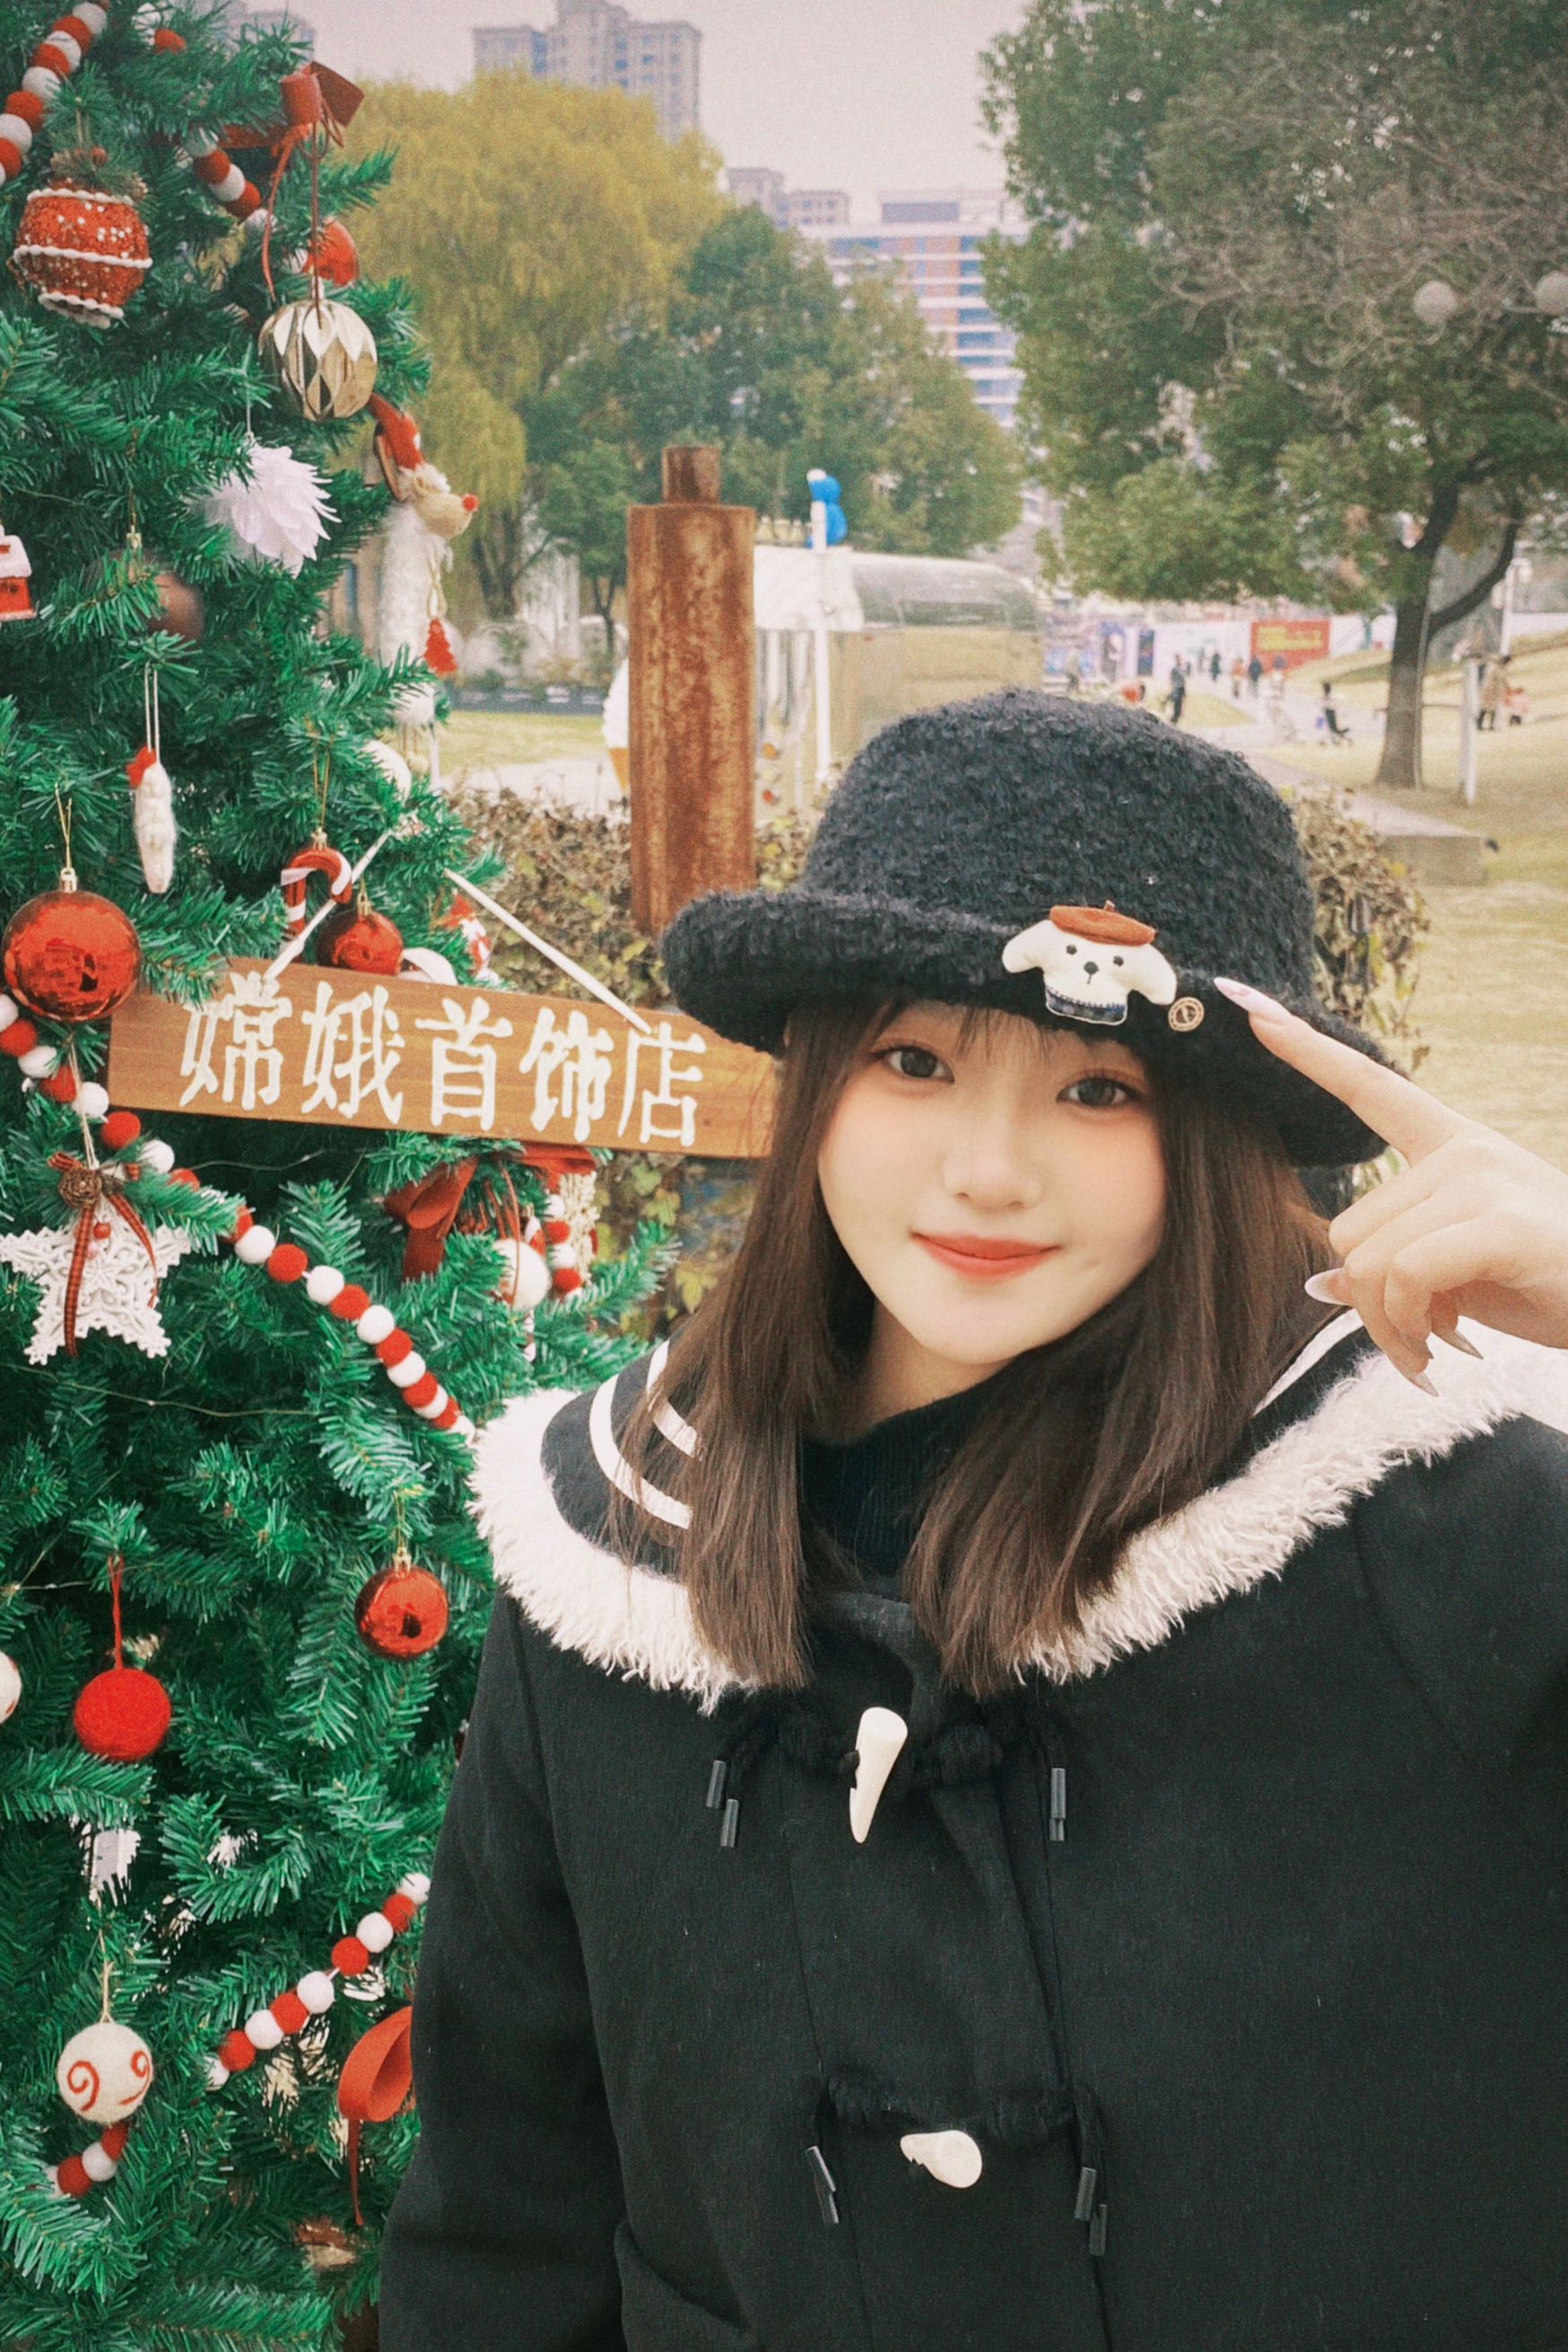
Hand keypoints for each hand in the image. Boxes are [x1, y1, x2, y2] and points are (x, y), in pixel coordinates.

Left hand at [1214, 978, 1567, 1387]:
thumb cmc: (1546, 1283)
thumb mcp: (1457, 1272)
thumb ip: (1394, 1265)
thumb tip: (1324, 1284)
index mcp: (1453, 1146)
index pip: (1369, 1087)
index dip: (1305, 1051)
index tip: (1248, 1007)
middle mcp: (1464, 1150)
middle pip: (1348, 1228)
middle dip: (1368, 1299)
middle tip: (1415, 1334)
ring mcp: (1482, 1180)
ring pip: (1368, 1259)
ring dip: (1389, 1321)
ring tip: (1435, 1341)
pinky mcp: (1500, 1222)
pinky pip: (1406, 1274)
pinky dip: (1411, 1322)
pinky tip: (1445, 1342)